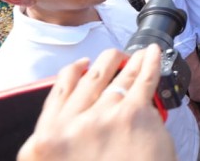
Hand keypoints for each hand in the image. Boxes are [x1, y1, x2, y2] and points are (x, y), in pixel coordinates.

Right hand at [18, 45, 175, 160]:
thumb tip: (78, 120)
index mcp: (44, 144)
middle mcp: (69, 127)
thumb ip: (65, 145)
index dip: (72, 75)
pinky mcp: (134, 114)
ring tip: (141, 54)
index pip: (58, 96)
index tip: (81, 67)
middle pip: (89, 81)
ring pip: (119, 79)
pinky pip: (144, 80)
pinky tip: (155, 54)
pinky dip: (152, 63)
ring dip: (132, 63)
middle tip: (115, 57)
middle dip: (105, 64)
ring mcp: (102, 117)